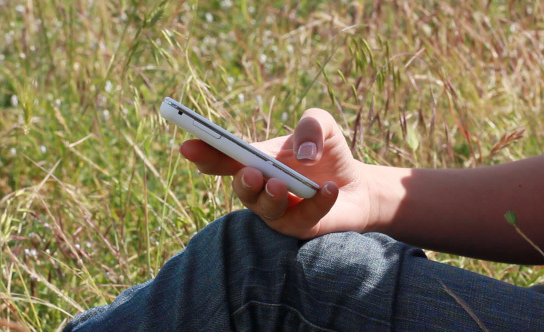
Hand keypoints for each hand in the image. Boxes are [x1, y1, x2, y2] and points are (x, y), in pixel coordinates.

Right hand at [180, 108, 375, 238]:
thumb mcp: (323, 125)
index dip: (203, 153)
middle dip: (242, 182)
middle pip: (240, 188)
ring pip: (264, 210)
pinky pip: (303, 218)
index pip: (223, 158)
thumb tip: (304, 154)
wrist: (356, 185)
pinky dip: (316, 203)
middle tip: (251, 173)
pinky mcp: (300, 227)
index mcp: (255, 160)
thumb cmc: (328, 154)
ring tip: (280, 184)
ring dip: (270, 197)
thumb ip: (312, 124)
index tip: (188, 146)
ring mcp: (278, 211)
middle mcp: (260, 188)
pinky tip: (329, 189)